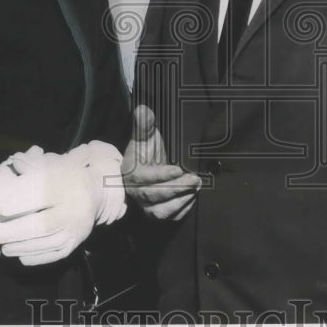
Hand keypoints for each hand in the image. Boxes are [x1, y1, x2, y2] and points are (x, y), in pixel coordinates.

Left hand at [0, 141, 125, 265]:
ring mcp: (76, 228)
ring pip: (48, 241)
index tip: (0, 208)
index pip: (43, 194)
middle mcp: (74, 208)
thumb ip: (33, 164)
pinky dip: (37, 256)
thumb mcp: (53, 166)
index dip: (20, 202)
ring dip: (23, 246)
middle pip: (43, 223)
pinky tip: (21, 256)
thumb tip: (14, 160)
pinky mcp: (76, 243)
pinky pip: (55, 254)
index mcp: (68, 186)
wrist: (97, 192)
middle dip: (17, 231)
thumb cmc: (67, 177)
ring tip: (4, 247)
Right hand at [122, 104, 200, 220]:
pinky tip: (192, 197)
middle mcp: (136, 193)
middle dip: (176, 188)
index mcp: (131, 174)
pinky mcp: (157, 213)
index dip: (161, 175)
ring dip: (180, 201)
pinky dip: (182, 209)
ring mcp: (146, 206)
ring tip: (196, 187)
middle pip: (155, 196)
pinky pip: (169, 217)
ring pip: (161, 211)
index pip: (144, 178)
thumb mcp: (145, 137)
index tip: (177, 168)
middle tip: (194, 179)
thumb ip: (144, 125)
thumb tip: (143, 109)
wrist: (143, 170)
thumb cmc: (145, 152)